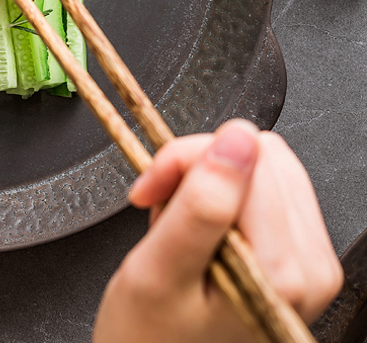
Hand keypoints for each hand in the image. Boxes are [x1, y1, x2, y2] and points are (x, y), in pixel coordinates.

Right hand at [94, 119, 342, 342]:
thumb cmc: (149, 342)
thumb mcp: (158, 271)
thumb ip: (200, 203)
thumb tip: (238, 137)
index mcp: (282, 269)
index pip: (246, 153)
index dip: (185, 159)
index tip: (152, 188)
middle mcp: (311, 265)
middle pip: (260, 154)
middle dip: (198, 169)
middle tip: (162, 209)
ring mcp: (311, 262)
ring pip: (264, 164)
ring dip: (209, 181)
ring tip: (180, 225)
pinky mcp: (301, 257)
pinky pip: (266, 188)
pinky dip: (223, 195)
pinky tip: (200, 230)